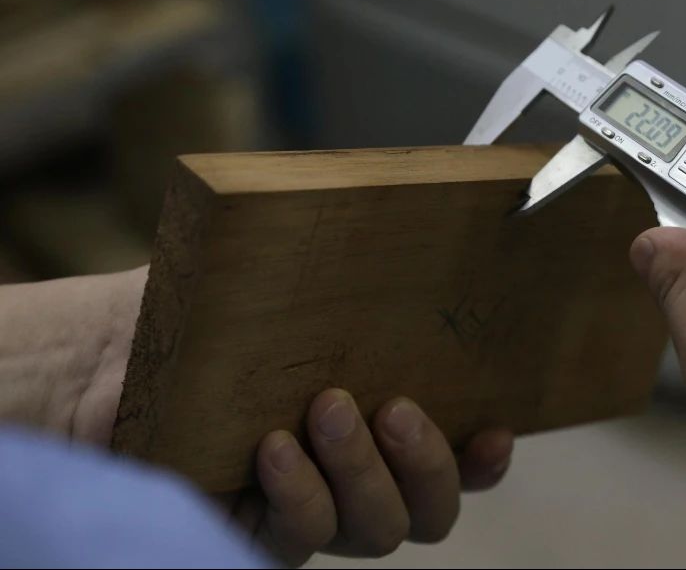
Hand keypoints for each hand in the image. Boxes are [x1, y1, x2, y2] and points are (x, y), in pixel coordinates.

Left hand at [0, 266, 512, 565]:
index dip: (486, 462)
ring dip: (363, 474)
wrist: (115, 352)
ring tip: (327, 409)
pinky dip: (299, 494)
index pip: (457, 461)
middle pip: (429, 512)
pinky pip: (302, 537)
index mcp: (381, 423)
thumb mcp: (285, 288)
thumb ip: (349, 280)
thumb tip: (413, 224)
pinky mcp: (256, 529)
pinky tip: (272, 450)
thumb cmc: (210, 316)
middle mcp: (355, 474)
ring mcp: (310, 507)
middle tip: (394, 407)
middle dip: (426, 465)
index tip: (495, 431)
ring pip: (376, 531)